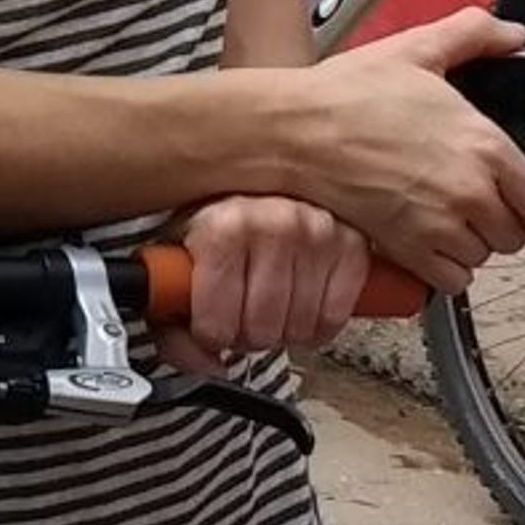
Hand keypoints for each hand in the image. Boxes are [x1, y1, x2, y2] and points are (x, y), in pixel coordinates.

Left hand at [159, 194, 377, 375]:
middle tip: (240, 311)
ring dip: (282, 328)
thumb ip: (171, 311)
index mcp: (223, 227)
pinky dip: (316, 323)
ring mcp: (319, 235)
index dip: (210, 334)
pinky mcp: (353, 246)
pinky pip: (334, 319)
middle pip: (261, 333)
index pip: (217, 325)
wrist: (262, 164)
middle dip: (246, 333)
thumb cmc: (217, 207)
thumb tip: (202, 361)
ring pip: (298, 330)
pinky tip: (299, 300)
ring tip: (267, 301)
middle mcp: (275, 227)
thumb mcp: (176, 249)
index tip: (209, 323)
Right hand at [275, 7, 524, 292]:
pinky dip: (444, 268)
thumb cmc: (346, 94)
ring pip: (483, 258)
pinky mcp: (408, 250)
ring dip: (469, 243)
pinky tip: (426, 239)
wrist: (294, 130)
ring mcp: (439, 225)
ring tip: (442, 215)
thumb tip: (510, 33)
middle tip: (470, 200)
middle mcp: (470, 191)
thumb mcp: (415, 50)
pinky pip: (453, 280)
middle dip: (498, 221)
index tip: (523, 204)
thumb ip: (472, 35)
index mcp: (485, 145)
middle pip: (516, 237)